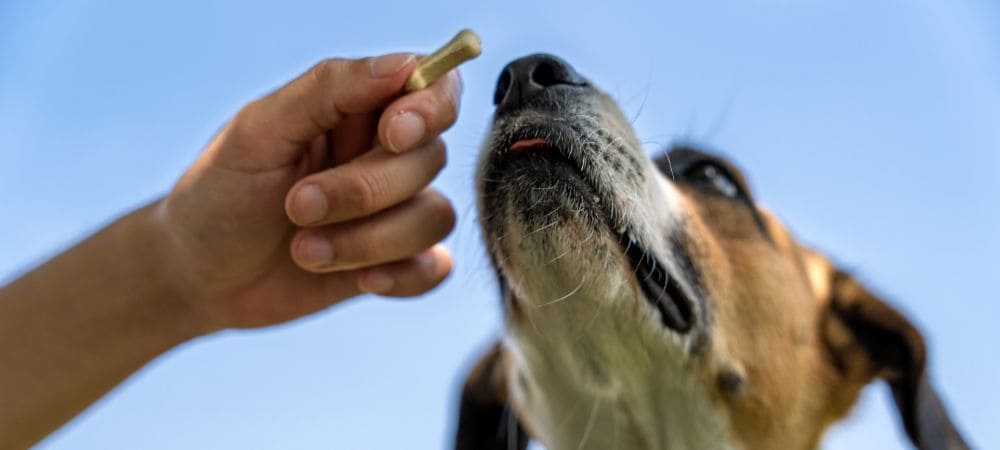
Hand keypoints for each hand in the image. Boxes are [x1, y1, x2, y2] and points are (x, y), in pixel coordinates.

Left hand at [153, 53, 459, 331]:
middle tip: (297, 206)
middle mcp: (384, 155)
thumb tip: (404, 65)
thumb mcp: (258, 131)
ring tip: (305, 252)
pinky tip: (361, 281)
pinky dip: (405, 276)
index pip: (432, 89)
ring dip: (370, 241)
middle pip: (430, 158)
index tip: (393, 135)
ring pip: (434, 216)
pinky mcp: (396, 263)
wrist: (197, 278)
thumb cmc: (219, 194)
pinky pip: (436, 267)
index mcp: (358, 109)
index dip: (429, 109)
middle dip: (365, 191)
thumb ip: (328, 89)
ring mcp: (394, 211)